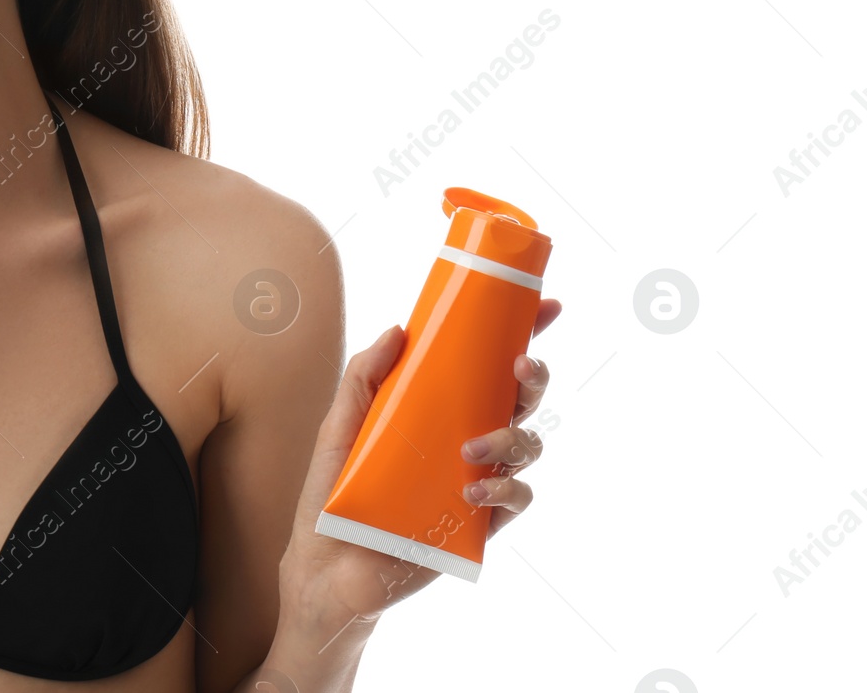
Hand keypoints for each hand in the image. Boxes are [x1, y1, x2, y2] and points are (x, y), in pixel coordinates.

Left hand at [279, 297, 562, 628]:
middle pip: (520, 399)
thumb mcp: (339, 427)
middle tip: (519, 369)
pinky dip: (504, 489)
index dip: (524, 333)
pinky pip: (517, 498)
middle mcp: (463, 438)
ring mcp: (476, 479)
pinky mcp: (480, 523)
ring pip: (528, 445)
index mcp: (436, 408)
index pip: (486, 364)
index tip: (548, 306)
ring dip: (511, 438)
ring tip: (470, 450)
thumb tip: (398, 329)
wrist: (326, 567)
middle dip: (534, 377)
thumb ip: (363, 377)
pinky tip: (472, 492)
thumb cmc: (331, 493)